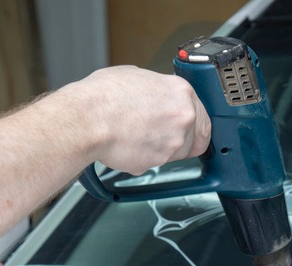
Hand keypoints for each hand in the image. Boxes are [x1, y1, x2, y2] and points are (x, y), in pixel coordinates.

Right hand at [66, 65, 211, 174]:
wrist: (87, 119)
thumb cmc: (103, 97)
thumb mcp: (136, 77)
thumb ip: (158, 90)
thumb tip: (158, 95)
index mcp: (182, 93)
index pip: (204, 117)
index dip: (194, 126)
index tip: (189, 131)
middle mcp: (184, 118)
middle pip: (195, 139)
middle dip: (180, 140)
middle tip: (160, 136)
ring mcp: (174, 142)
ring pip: (176, 153)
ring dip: (162, 149)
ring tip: (137, 136)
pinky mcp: (159, 161)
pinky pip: (157, 163)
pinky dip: (145, 158)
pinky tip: (129, 144)